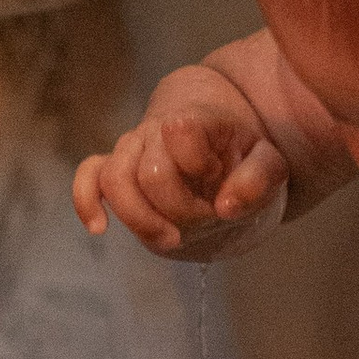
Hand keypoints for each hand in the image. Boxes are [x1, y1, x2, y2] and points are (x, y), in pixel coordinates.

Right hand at [73, 70, 288, 259]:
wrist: (222, 157)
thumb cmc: (245, 162)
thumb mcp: (271, 167)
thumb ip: (258, 181)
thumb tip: (225, 206)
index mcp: (200, 119)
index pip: (181, 131)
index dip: (198, 167)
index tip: (221, 186)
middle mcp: (159, 129)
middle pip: (149, 171)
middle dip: (178, 209)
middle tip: (205, 222)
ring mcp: (134, 147)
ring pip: (115, 176)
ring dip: (140, 217)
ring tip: (170, 239)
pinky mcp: (116, 170)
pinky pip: (89, 174)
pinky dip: (87, 200)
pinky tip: (99, 228)